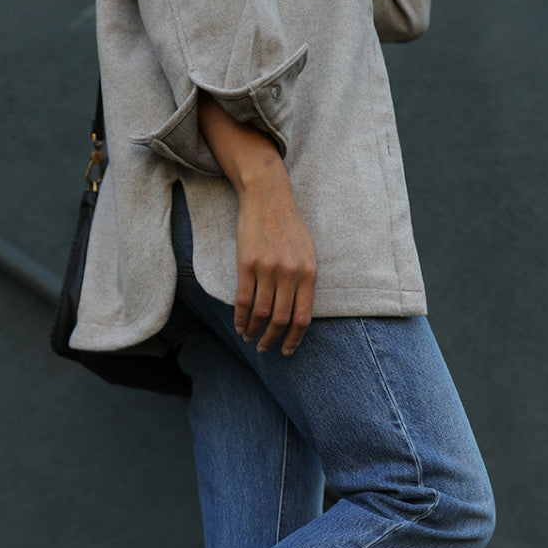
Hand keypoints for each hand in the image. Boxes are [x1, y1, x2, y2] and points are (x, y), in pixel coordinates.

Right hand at [234, 160, 317, 355]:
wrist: (268, 197)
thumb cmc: (288, 226)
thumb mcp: (307, 252)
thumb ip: (305, 281)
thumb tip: (299, 313)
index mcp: (308, 272)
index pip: (303, 317)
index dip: (295, 339)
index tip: (287, 351)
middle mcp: (289, 273)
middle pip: (281, 319)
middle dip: (272, 339)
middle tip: (264, 349)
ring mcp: (267, 268)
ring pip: (261, 312)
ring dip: (254, 330)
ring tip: (249, 337)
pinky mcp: (246, 263)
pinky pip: (243, 299)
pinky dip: (240, 317)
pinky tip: (239, 325)